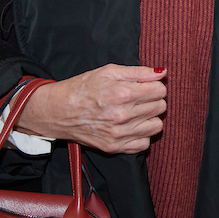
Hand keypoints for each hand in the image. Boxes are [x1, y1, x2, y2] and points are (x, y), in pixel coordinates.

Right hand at [14, 64, 166, 153]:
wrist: (56, 110)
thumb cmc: (82, 88)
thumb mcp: (108, 71)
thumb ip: (138, 72)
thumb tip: (162, 72)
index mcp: (122, 93)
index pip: (160, 90)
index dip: (155, 86)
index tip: (146, 86)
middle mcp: (122, 116)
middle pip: (160, 107)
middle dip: (153, 100)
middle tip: (140, 97)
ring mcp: (118, 134)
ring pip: (156, 126)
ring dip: (150, 118)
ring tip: (137, 112)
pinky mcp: (114, 147)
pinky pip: (144, 144)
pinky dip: (142, 135)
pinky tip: (132, 126)